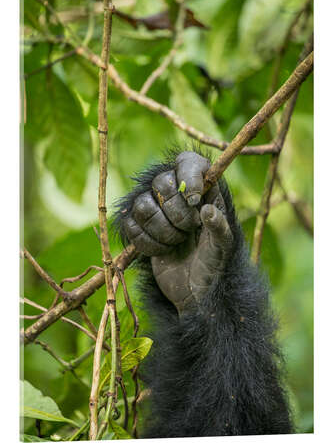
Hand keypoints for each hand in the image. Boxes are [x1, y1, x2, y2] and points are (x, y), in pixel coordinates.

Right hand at [122, 151, 232, 313]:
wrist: (198, 293)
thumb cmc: (216, 264)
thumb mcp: (224, 247)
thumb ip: (219, 227)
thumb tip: (206, 210)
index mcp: (203, 190)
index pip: (188, 162)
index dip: (188, 177)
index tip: (194, 200)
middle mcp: (177, 195)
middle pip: (161, 182)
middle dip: (175, 212)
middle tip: (189, 230)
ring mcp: (156, 210)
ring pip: (143, 204)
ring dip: (161, 230)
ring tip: (177, 242)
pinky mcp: (139, 228)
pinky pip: (131, 225)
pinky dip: (148, 243)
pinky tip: (163, 251)